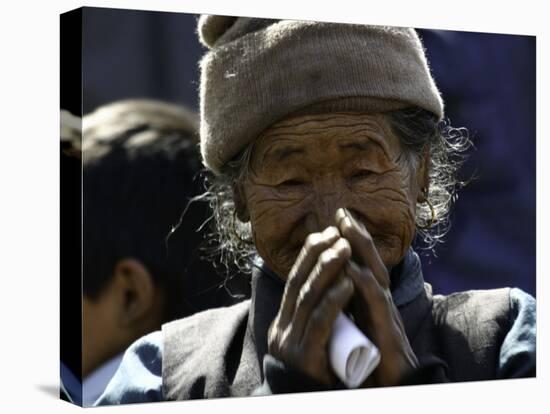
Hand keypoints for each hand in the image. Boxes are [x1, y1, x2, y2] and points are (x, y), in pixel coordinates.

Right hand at [267, 226, 354, 384]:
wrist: (304, 402)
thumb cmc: (315, 370)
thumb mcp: (308, 337)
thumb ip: (312, 315)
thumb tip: (326, 284)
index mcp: (283, 321)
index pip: (294, 279)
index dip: (309, 254)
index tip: (326, 233)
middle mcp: (282, 327)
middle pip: (298, 282)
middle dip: (317, 254)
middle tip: (337, 233)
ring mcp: (290, 342)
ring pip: (308, 296)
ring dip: (328, 269)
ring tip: (345, 248)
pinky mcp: (304, 357)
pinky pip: (320, 322)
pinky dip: (334, 300)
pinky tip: (348, 284)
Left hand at [335, 207, 418, 386]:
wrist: (392, 387)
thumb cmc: (374, 359)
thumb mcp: (358, 326)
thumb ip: (350, 306)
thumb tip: (333, 286)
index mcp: (370, 302)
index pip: (361, 264)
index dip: (351, 242)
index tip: (337, 219)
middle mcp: (380, 303)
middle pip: (370, 263)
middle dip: (356, 235)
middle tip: (343, 212)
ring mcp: (386, 316)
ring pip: (375, 275)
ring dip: (361, 250)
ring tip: (346, 228)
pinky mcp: (388, 333)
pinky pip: (376, 305)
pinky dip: (364, 285)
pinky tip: (352, 270)